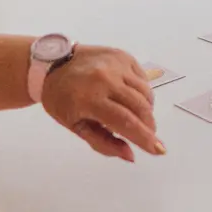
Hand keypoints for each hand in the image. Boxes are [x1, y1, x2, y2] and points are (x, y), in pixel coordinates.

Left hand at [41, 45, 163, 161]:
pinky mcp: (123, 56)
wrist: (53, 63)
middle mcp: (105, 78)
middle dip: (149, 126)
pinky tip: (131, 98)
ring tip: (137, 117)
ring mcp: (116, 64)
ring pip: (145, 92)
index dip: (144, 138)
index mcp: (89, 99)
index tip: (159, 150)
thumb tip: (130, 155)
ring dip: (147, 110)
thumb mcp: (75, 126)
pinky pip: (142, 79)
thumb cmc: (61, 99)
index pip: (125, 121)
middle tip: (148, 136)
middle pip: (140, 107)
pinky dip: (142, 93)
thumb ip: (103, 143)